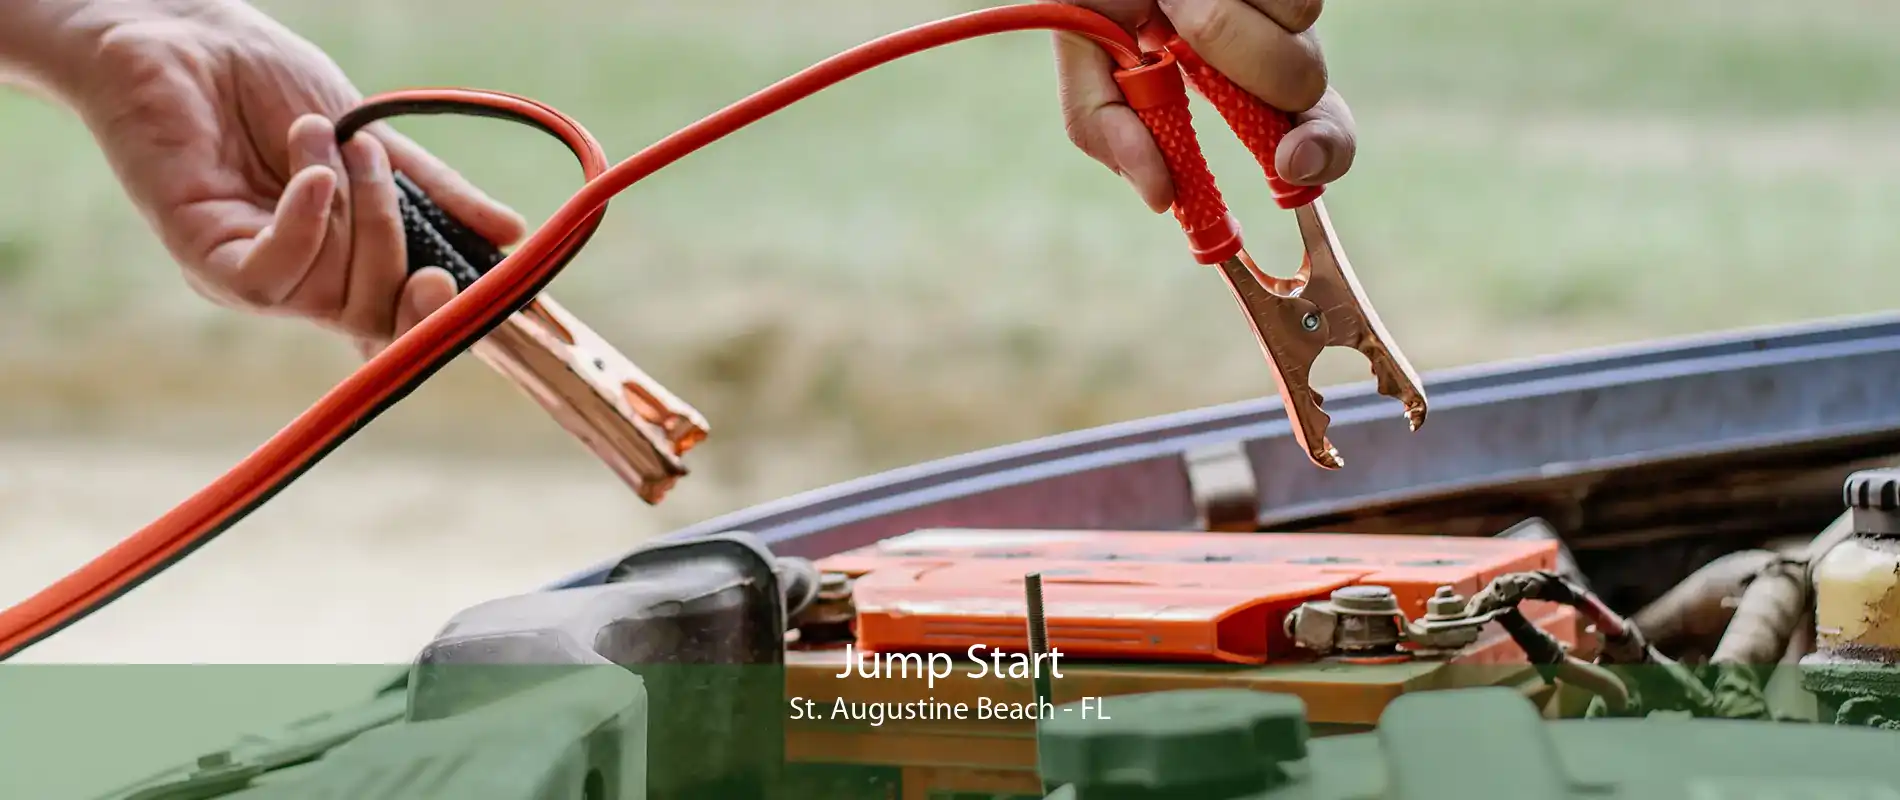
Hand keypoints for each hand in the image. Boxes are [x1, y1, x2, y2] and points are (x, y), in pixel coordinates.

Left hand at [64, 0, 525, 355]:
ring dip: (353, 213)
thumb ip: (436, 194)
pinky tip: (311, 174)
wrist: (189, 35)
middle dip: (398, 250)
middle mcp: (294, 281)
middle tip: (385, 170)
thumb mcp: (375, 143)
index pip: (394, 325)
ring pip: (329, 296)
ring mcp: (248, 271)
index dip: (432, 324)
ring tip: (335, 140)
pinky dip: (303, 229)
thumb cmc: (268, 84)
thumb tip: (512, 235)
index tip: (458, 279)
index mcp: (338, 263)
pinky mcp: (201, 254)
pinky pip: (268, 278)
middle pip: (374, 316)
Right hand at [1051, 0, 1356, 211]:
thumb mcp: (1087, 61)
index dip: (1316, 152)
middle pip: (1305, 86)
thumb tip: (1162, 198)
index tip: (1290, 165)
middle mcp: (1277, 43)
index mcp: (1242, 84)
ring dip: (1219, 14)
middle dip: (1241, 65)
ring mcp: (1291, 5)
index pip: (1315, 132)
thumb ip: (1108, 130)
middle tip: (1179, 29)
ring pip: (1300, 32)